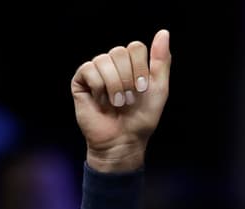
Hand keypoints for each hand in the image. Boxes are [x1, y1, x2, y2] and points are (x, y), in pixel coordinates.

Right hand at [71, 29, 171, 172]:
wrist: (123, 140)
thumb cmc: (141, 117)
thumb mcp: (159, 88)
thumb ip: (161, 61)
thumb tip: (164, 32)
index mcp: (131, 63)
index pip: (135, 47)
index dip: (140, 67)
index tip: (142, 89)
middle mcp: (113, 64)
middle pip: (119, 52)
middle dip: (127, 78)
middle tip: (128, 99)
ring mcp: (96, 70)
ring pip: (104, 60)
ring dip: (114, 85)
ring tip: (116, 103)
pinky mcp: (81, 80)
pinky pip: (89, 70)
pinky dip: (99, 88)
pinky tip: (101, 101)